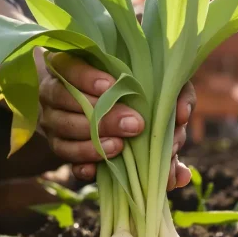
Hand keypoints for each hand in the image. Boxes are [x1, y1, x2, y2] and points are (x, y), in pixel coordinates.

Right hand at [39, 53, 194, 190]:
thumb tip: (183, 115)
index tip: (111, 85)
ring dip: (92, 144)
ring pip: (63, 135)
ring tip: (119, 147)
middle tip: (134, 125)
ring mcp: (56, 124)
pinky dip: (83, 166)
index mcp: (70, 67)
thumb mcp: (153, 79)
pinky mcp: (63, 149)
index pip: (67, 66)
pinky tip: (98, 170)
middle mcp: (55, 94)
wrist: (108, 104)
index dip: (85, 76)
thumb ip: (171, 90)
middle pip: (66, 104)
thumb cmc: (133, 85)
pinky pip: (67, 161)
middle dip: (102, 116)